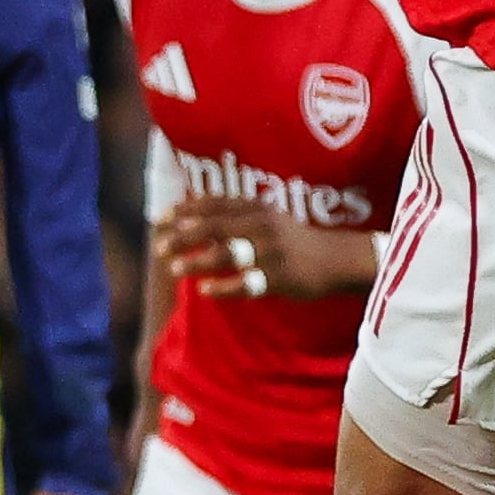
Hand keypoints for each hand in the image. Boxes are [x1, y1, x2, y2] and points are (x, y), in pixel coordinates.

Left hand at [152, 194, 373, 300]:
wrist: (336, 259)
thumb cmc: (292, 240)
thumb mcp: (266, 218)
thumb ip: (233, 215)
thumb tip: (190, 214)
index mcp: (256, 208)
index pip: (215, 204)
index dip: (186, 210)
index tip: (162, 220)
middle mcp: (262, 225)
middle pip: (215, 226)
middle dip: (183, 236)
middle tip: (159, 247)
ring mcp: (271, 251)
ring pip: (228, 253)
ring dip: (197, 261)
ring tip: (173, 269)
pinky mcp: (280, 277)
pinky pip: (247, 283)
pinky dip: (224, 287)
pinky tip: (204, 291)